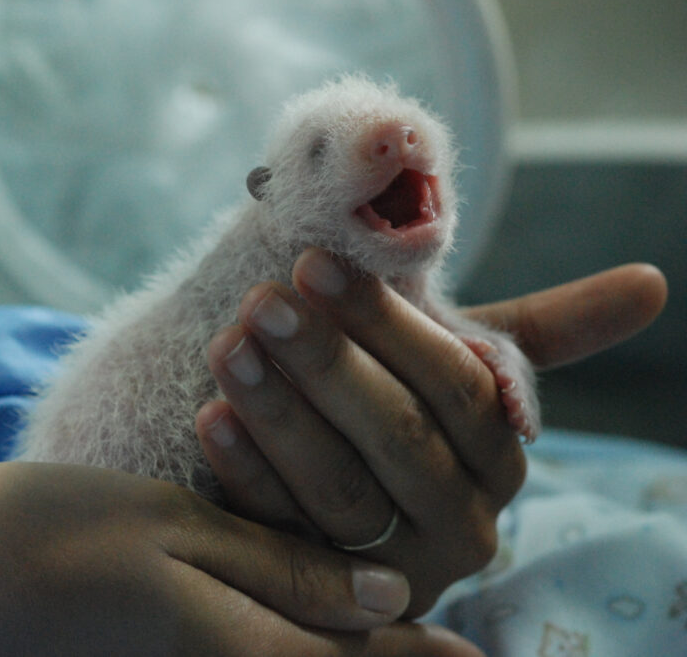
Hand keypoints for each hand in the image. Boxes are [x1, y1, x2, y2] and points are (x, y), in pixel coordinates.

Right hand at [0, 461, 483, 655]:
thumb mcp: (176, 534)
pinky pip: (256, 655)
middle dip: (403, 650)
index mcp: (251, 650)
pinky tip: (307, 602)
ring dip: (353, 638)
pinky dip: (295, 628)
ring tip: (391, 609)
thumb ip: (288, 572)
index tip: (493, 655)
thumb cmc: (46, 538)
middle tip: (466, 638)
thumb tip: (395, 598)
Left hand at [196, 251, 666, 615]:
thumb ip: (544, 333)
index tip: (314, 263)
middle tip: (262, 300)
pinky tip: (212, 416)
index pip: (454, 386)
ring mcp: (389, 567)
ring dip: (280, 412)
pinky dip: (247, 472)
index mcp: (498, 461)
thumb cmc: (399, 405)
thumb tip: (654, 283)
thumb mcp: (458, 370)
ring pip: (340, 488)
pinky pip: (283, 534)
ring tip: (227, 346)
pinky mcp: (323, 590)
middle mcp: (460, 523)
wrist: (336, 494)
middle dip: (327, 363)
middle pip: (398, 437)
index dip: (385, 324)